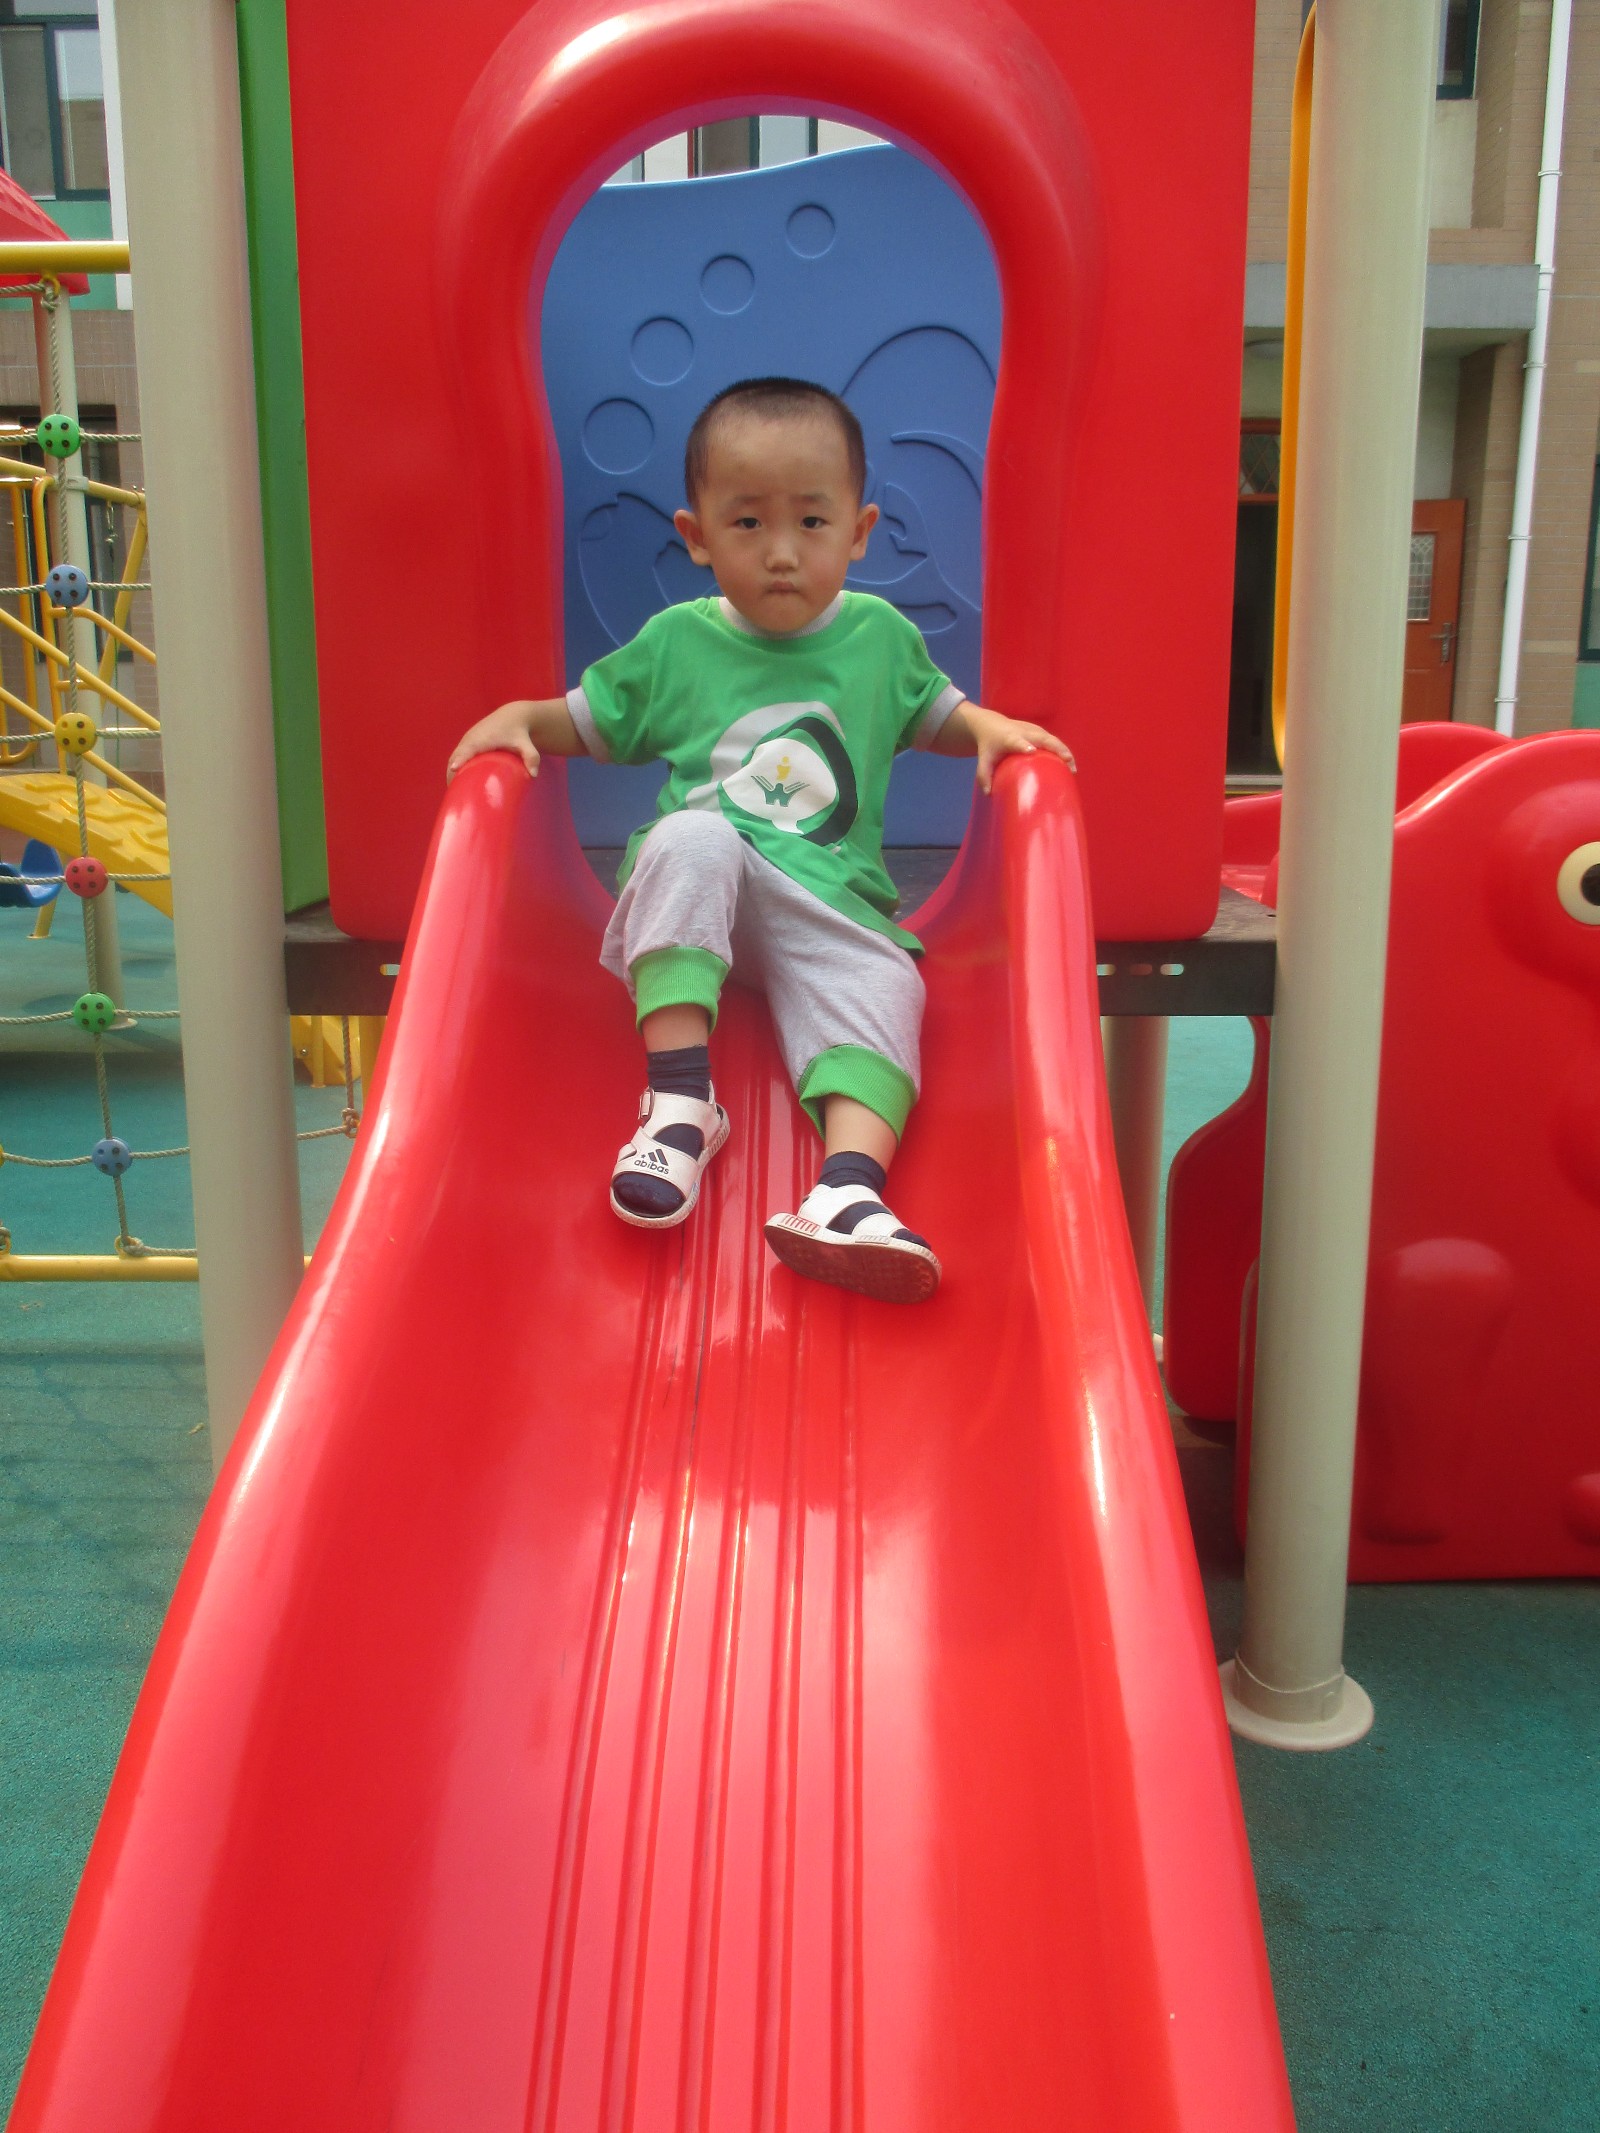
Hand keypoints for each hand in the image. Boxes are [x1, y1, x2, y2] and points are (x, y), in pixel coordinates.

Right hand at [446, 700, 541, 782]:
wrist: (512, 716)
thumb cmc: (518, 732)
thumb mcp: (525, 744)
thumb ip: (531, 757)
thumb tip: (534, 774)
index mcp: (483, 739)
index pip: (468, 749)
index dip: (460, 758)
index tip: (454, 769)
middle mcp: (471, 738)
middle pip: (456, 756)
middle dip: (452, 773)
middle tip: (455, 793)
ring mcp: (467, 739)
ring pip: (454, 757)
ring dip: (450, 772)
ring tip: (454, 791)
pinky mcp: (467, 741)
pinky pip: (456, 755)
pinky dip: (454, 766)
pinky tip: (456, 781)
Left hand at [961, 704, 1076, 793]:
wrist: (991, 724)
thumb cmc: (988, 745)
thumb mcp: (983, 759)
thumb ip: (984, 776)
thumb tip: (989, 794)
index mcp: (1008, 738)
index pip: (1016, 741)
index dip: (1023, 745)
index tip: (1031, 751)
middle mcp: (1023, 732)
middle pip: (1043, 738)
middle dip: (1056, 748)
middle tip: (1068, 763)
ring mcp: (1033, 730)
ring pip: (1052, 739)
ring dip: (1064, 751)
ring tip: (1072, 768)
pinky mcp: (1039, 731)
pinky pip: (1053, 740)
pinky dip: (1062, 750)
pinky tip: (1069, 763)